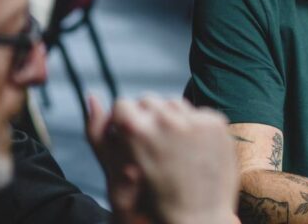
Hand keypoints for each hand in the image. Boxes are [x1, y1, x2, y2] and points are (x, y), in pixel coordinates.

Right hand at [88, 96, 238, 223]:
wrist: (200, 220)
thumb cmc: (151, 200)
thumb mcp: (115, 170)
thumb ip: (98, 132)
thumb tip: (91, 96)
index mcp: (137, 130)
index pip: (122, 105)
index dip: (125, 123)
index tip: (132, 141)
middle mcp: (166, 119)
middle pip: (148, 101)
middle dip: (148, 119)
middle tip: (154, 148)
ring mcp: (195, 120)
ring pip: (174, 103)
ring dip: (171, 119)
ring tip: (173, 150)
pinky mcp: (216, 123)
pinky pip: (198, 112)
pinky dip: (194, 126)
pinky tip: (192, 150)